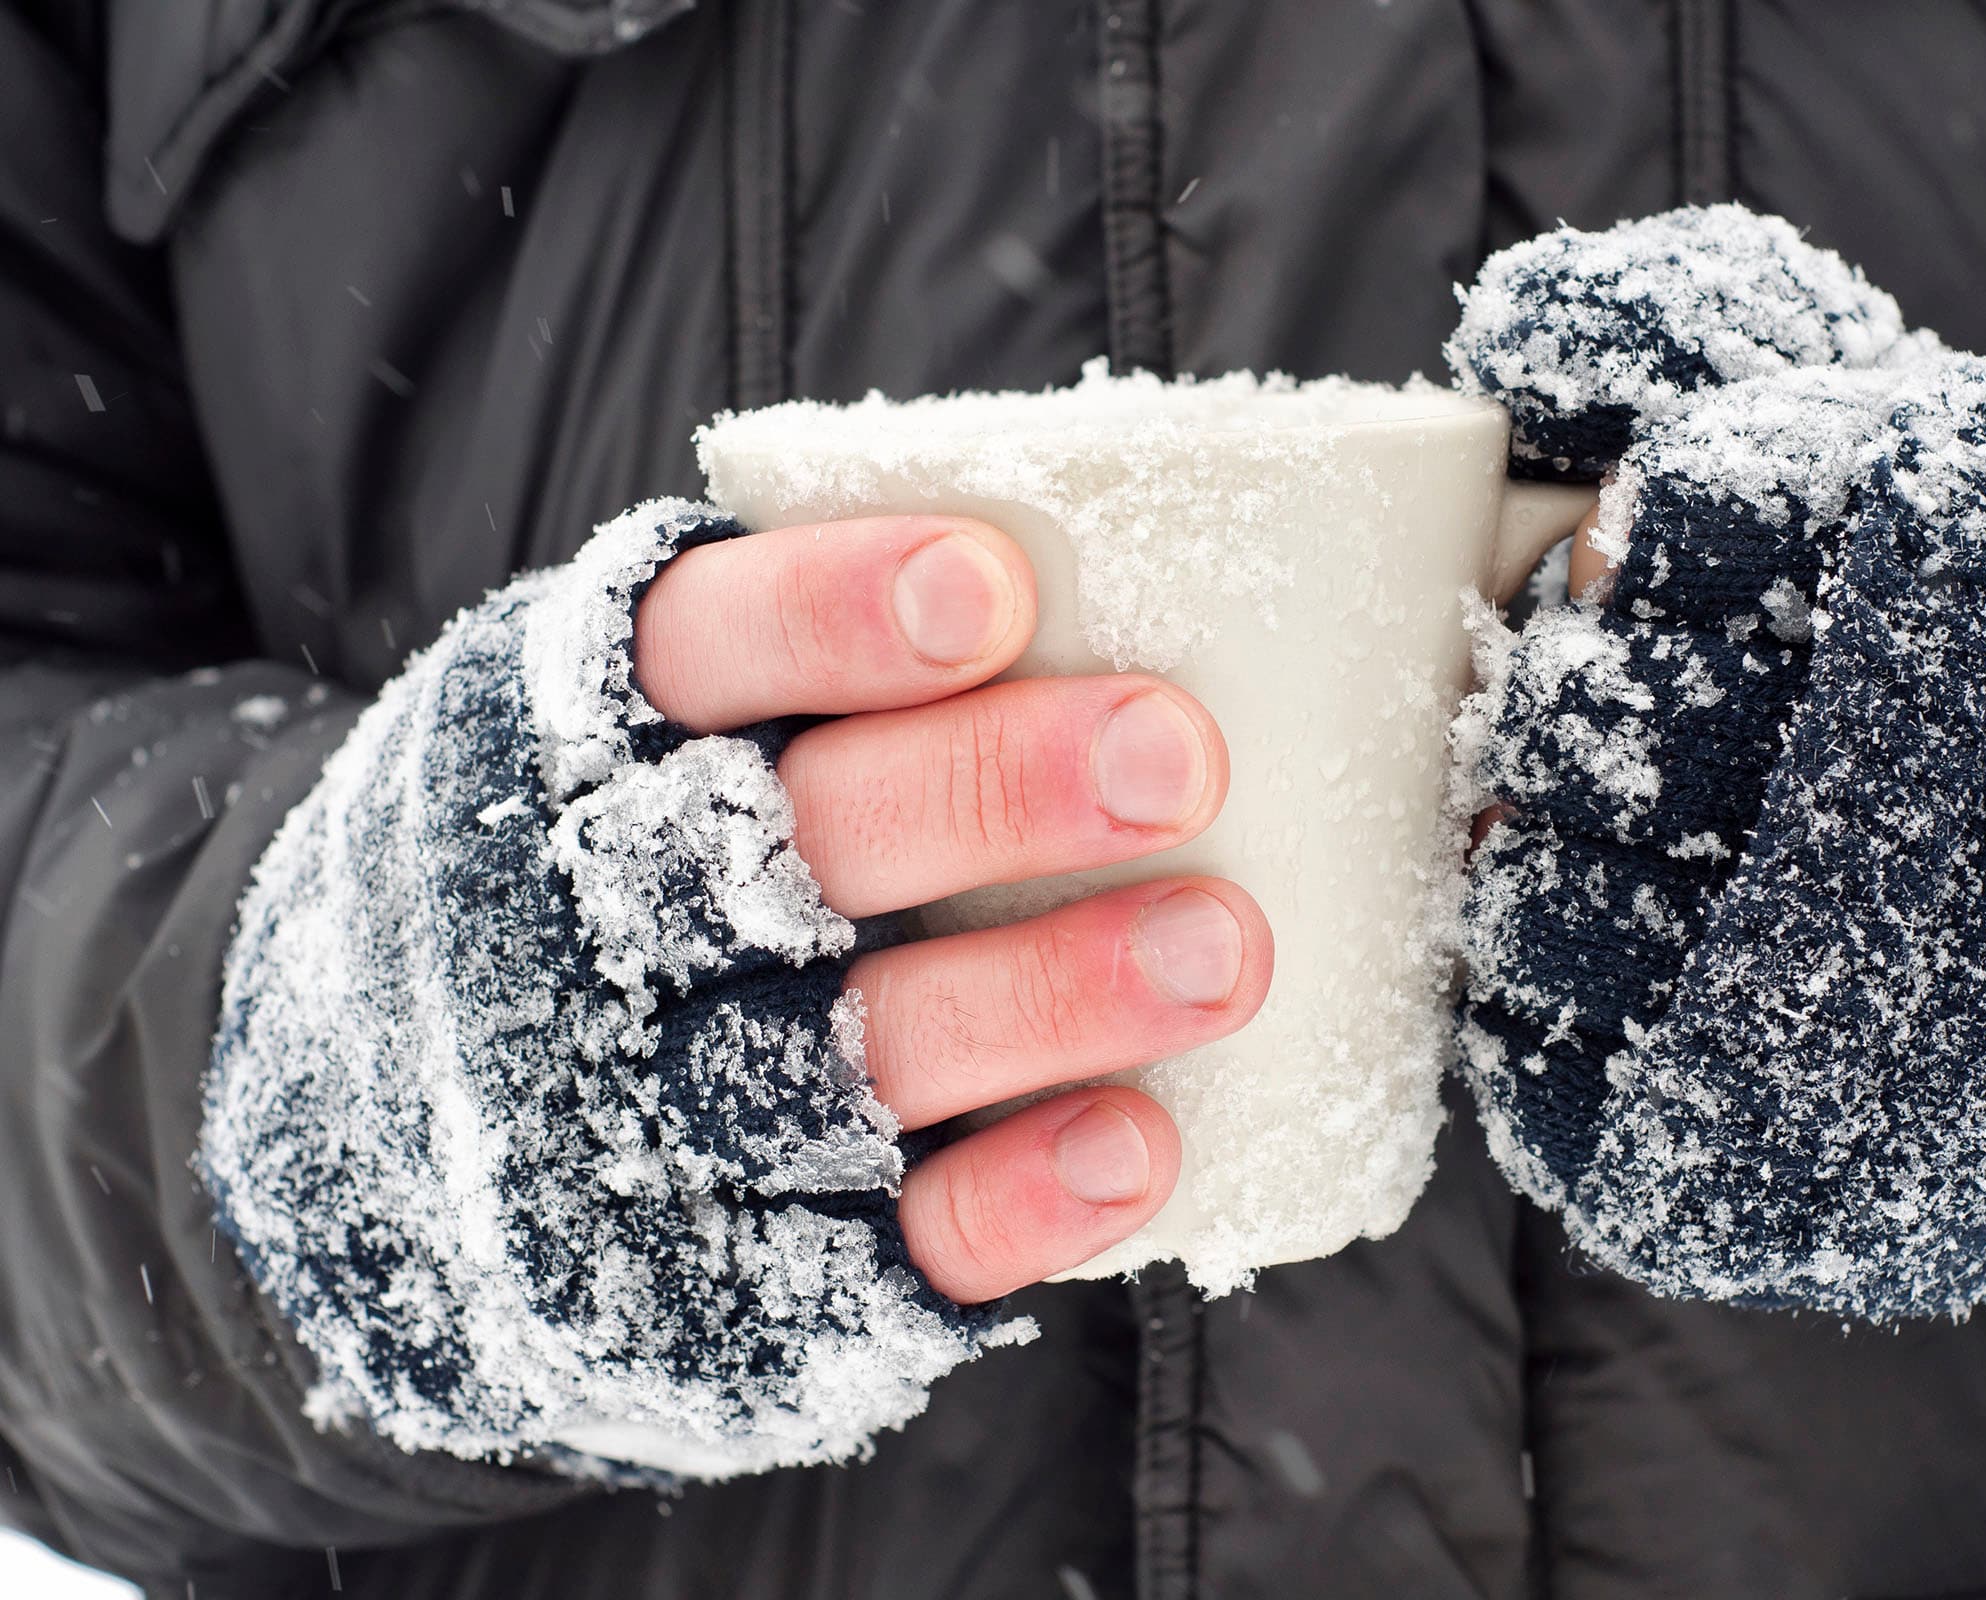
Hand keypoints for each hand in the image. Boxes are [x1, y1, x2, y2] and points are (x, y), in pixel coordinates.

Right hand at [633, 516, 1271, 1303]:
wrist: (412, 1159)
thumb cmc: (624, 865)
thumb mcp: (645, 726)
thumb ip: (813, 666)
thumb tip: (1097, 568)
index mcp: (584, 743)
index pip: (695, 654)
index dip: (832, 617)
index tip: (992, 588)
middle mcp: (602, 926)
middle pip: (795, 849)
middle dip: (989, 793)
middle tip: (1177, 756)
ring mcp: (661, 1109)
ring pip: (857, 1050)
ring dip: (1049, 995)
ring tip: (1221, 949)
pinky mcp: (741, 1267)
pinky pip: (885, 1240)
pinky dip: (1015, 1195)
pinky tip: (1138, 1141)